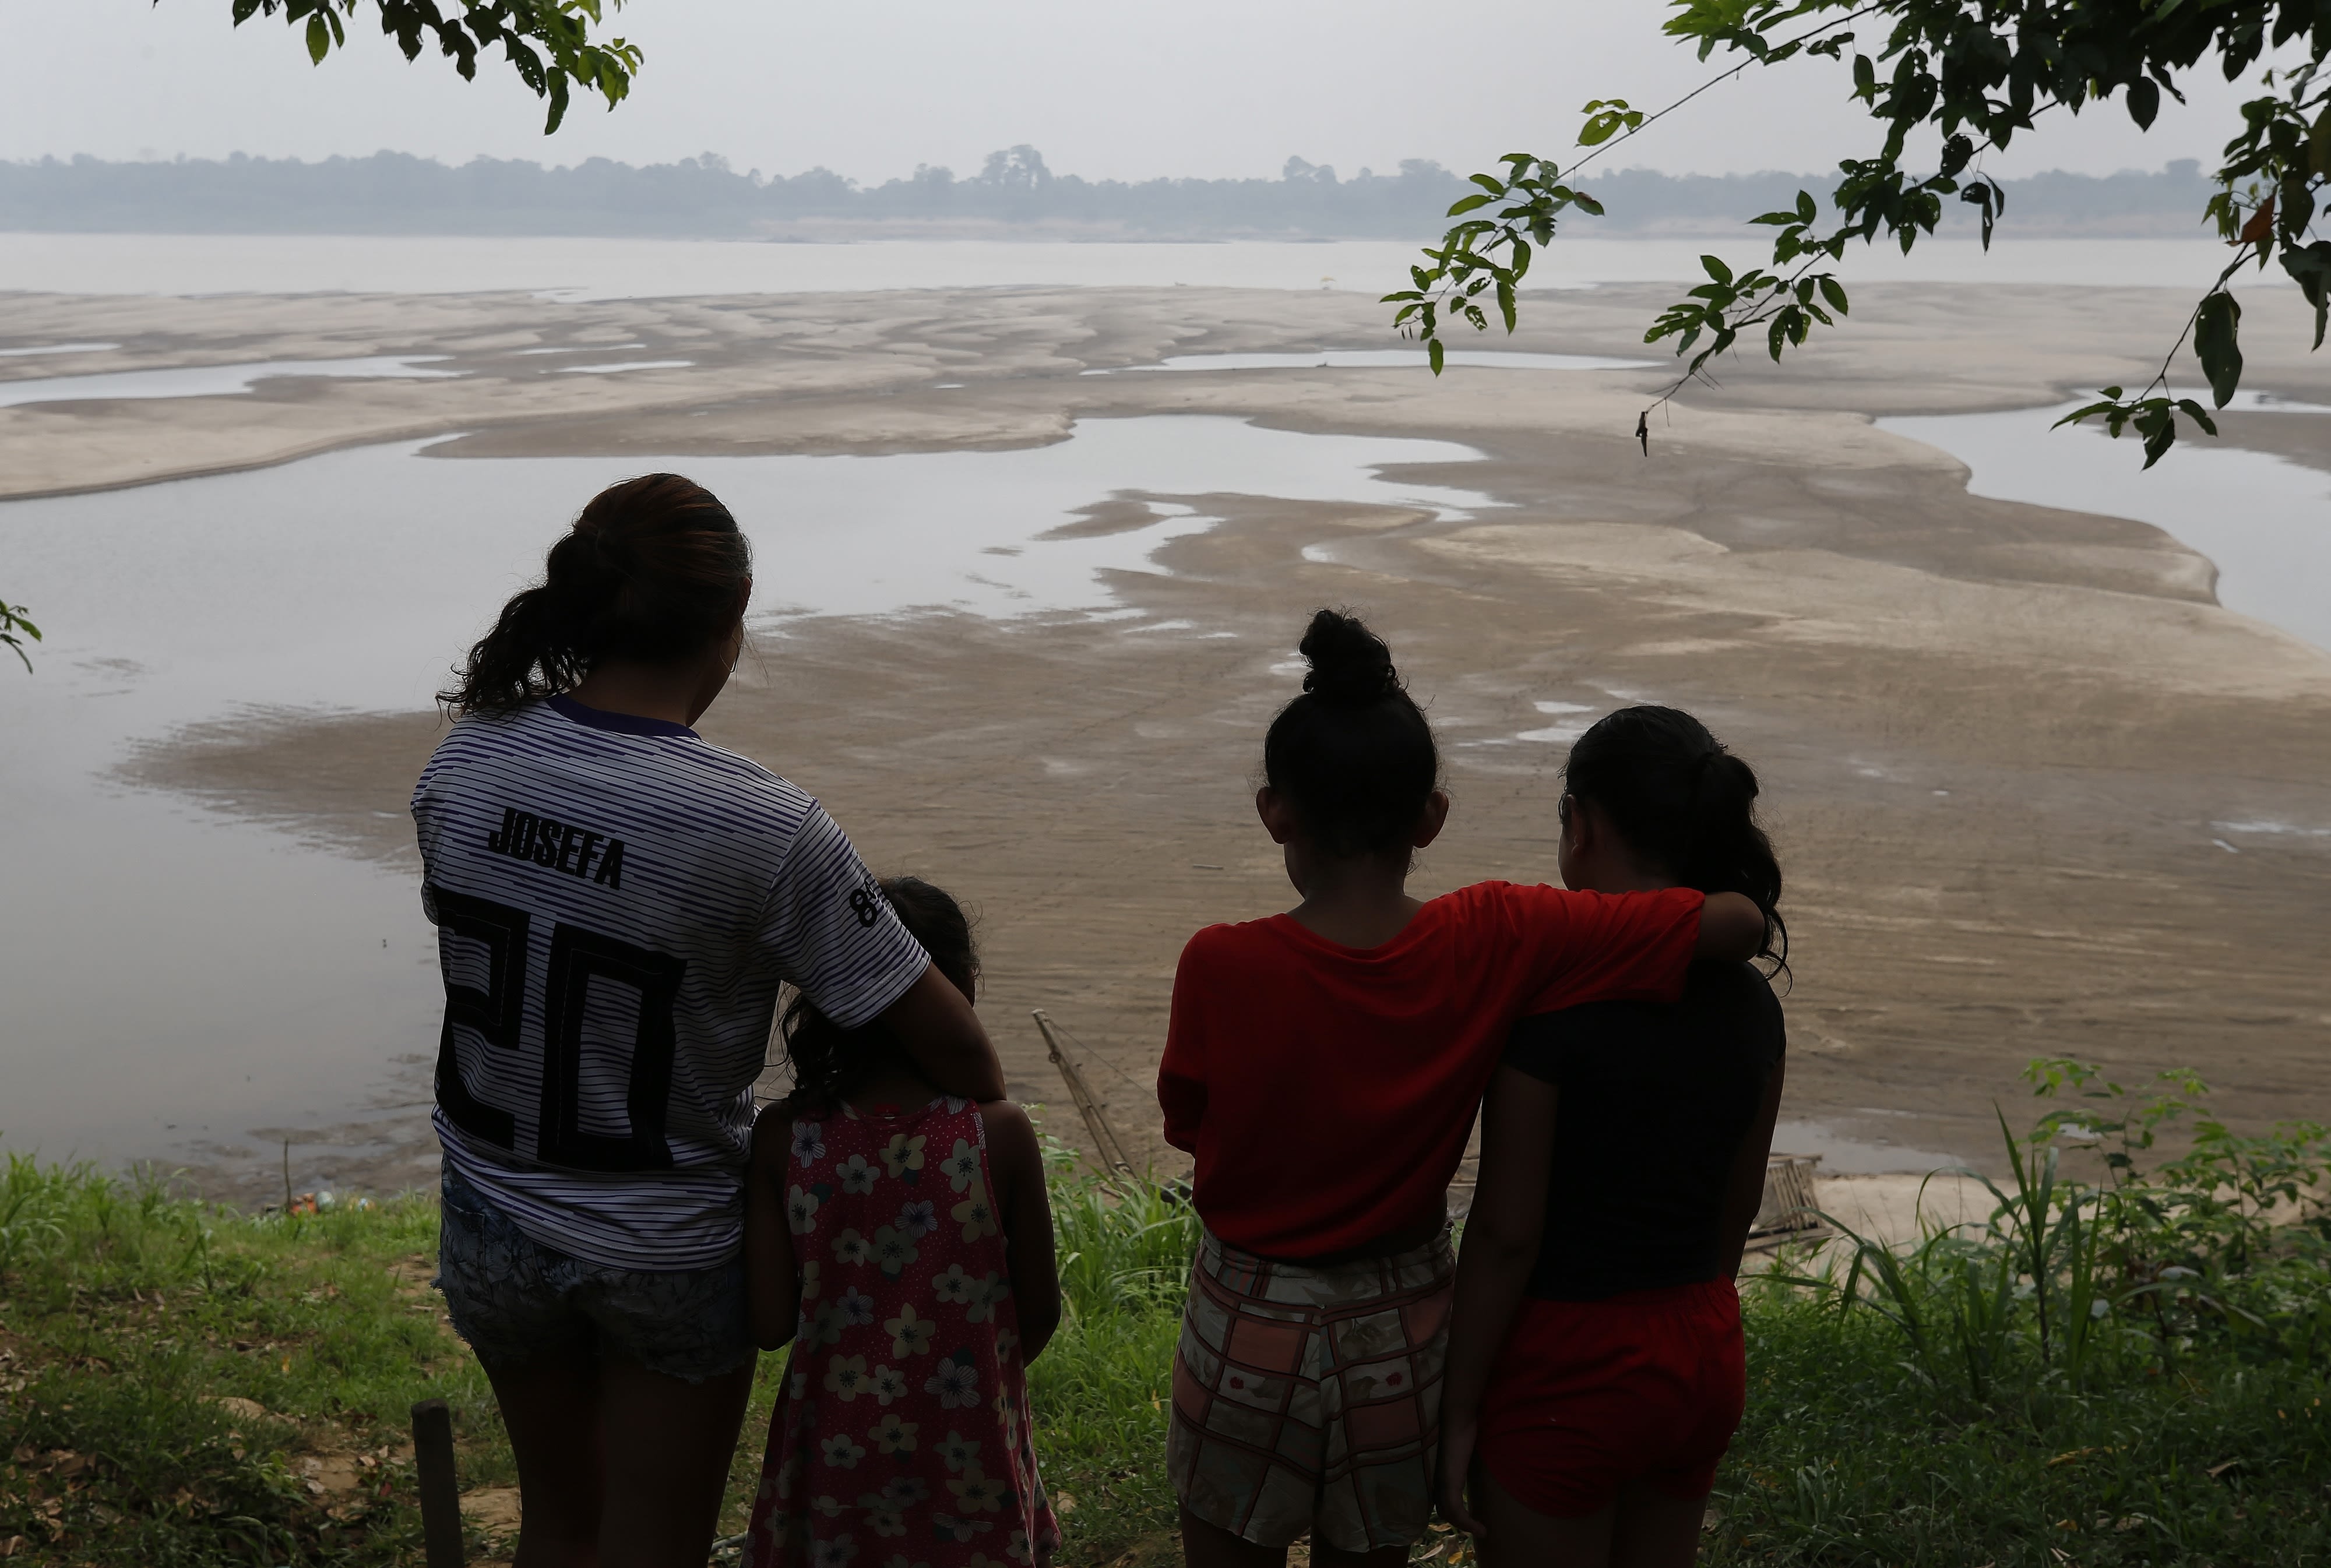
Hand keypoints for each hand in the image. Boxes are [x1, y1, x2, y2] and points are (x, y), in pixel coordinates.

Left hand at [1438, 1408, 1487, 1538]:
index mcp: (1436, 1473)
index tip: (1467, 1520)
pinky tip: (1481, 1528)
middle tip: (1476, 1528)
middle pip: (1443, 1510)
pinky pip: (1456, 1510)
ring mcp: (1441, 1481)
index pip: (1439, 1500)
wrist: (1456, 1417)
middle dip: (1459, 1522)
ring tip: (1481, 1531)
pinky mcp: (1450, 1481)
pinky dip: (1468, 1523)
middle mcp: (1435, 1479)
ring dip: (1465, 1526)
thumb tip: (1470, 1460)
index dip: (1451, 1513)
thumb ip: (1461, 1459)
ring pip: (1449, 1513)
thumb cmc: (1460, 1427)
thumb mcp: (1461, 1450)